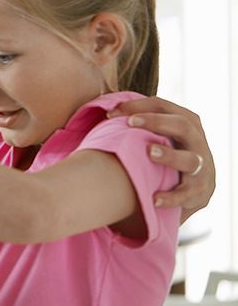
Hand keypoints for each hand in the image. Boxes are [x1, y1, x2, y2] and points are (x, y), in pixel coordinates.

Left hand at [108, 96, 215, 220]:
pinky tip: (154, 200)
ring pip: (190, 159)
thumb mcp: (156, 138)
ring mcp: (201, 168)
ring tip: (149, 153)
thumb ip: (138, 126)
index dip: (138, 106)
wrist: (189, 194)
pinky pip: (186, 194)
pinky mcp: (199, 193)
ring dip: (170, 155)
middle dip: (157, 121)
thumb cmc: (162, 158)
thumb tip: (103, 112)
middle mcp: (197, 142)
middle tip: (131, 122)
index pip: (163, 106)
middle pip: (183, 125)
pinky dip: (171, 197)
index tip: (110, 112)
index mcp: (185, 123)